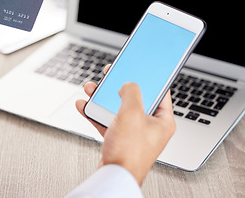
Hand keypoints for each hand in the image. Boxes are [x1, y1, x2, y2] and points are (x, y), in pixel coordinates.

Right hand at [76, 65, 175, 184]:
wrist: (113, 177)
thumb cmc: (129, 153)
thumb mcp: (132, 113)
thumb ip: (131, 92)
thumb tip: (128, 84)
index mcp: (162, 120)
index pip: (160, 92)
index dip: (149, 78)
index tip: (140, 68)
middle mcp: (149, 126)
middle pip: (135, 98)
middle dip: (118, 86)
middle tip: (111, 75)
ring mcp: (133, 132)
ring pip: (118, 108)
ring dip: (103, 97)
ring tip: (92, 89)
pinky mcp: (119, 138)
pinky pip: (107, 120)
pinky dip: (96, 113)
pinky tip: (85, 106)